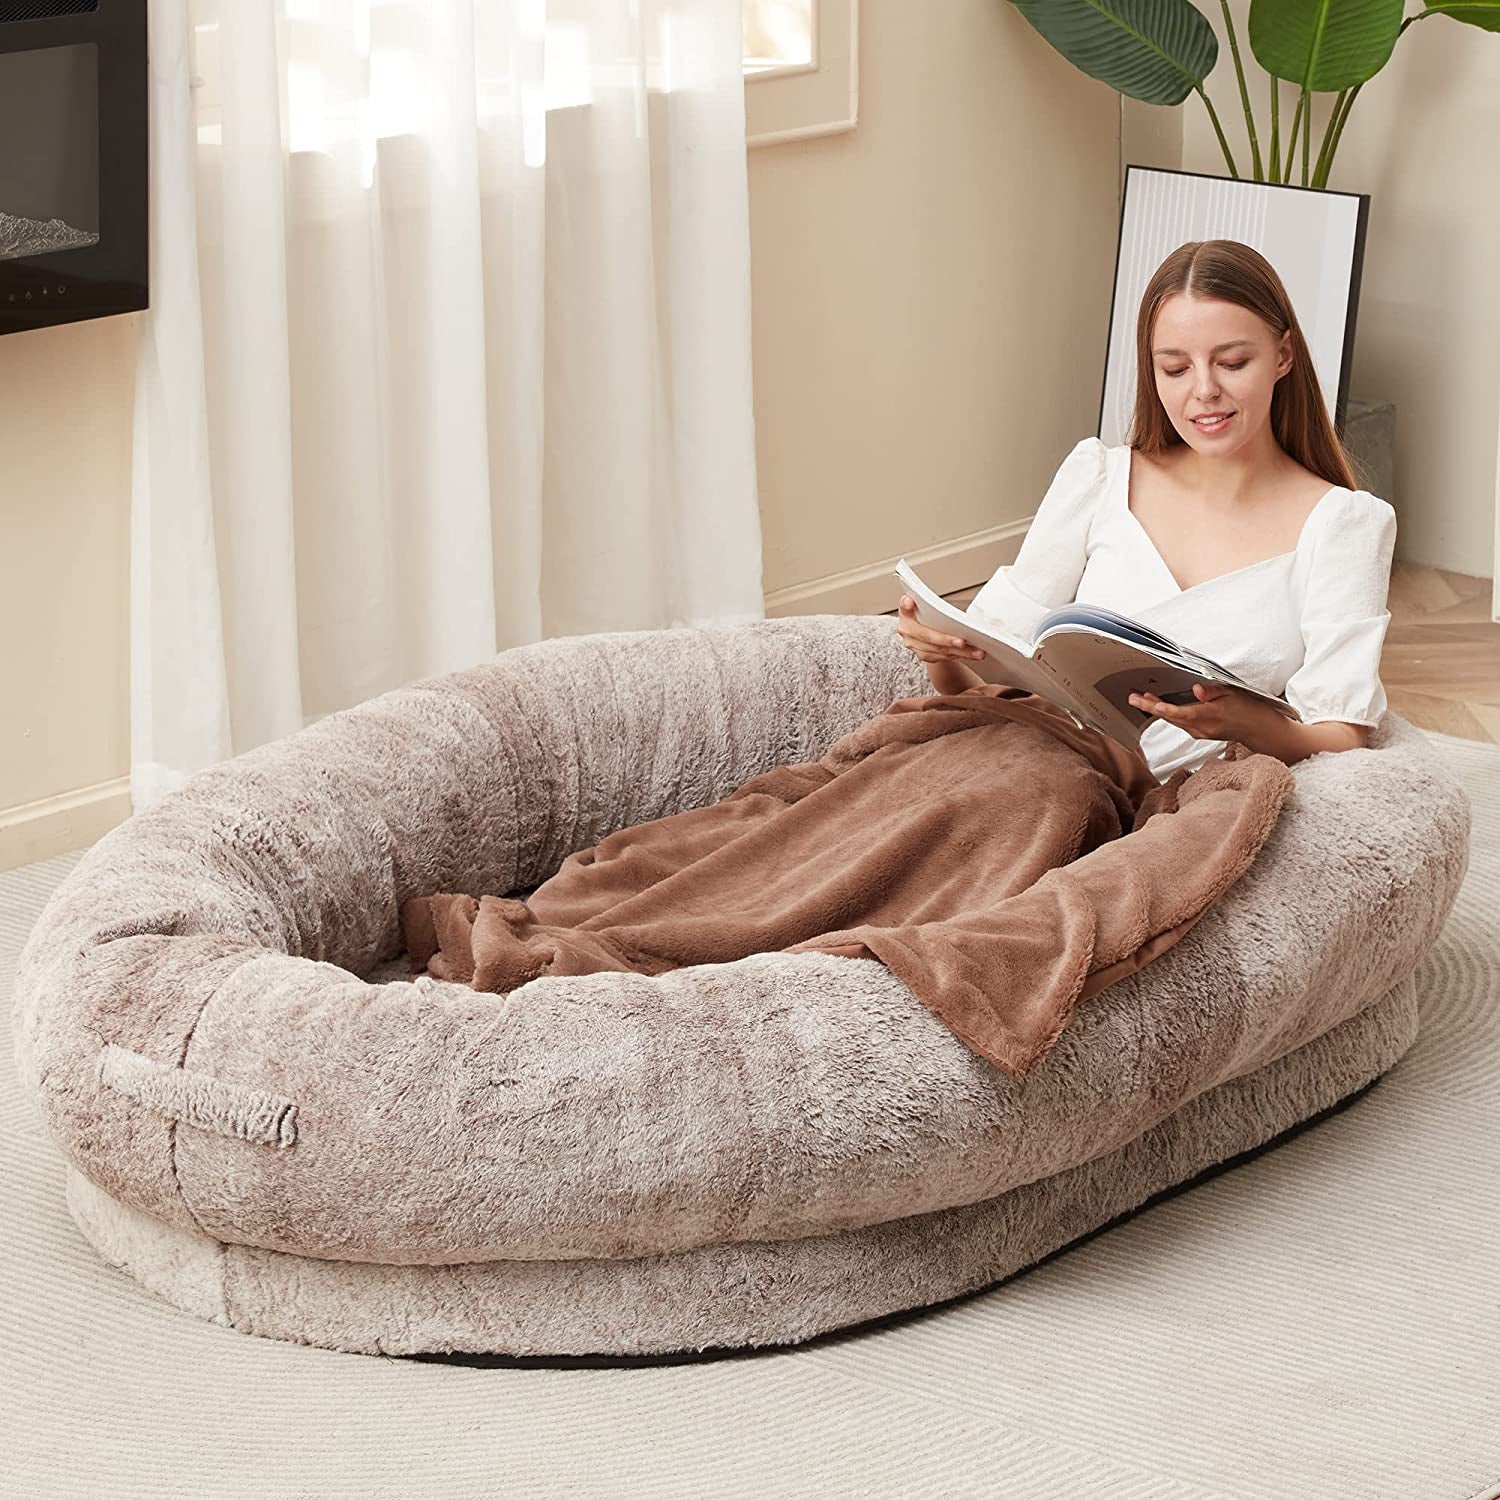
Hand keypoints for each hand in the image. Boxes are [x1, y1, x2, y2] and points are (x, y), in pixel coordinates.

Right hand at [896, 596, 987, 664]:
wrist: (928, 629)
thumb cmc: (931, 613)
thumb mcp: (931, 604)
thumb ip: (933, 603)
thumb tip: (944, 605)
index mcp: (906, 613)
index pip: (904, 607)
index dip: (906, 605)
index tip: (910, 602)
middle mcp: (906, 630)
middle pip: (927, 636)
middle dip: (946, 640)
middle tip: (963, 642)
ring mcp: (913, 645)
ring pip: (938, 650)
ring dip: (959, 652)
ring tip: (976, 651)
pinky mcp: (923, 655)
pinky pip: (942, 657)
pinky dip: (958, 655)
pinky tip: (970, 654)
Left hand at [1127, 682, 1287, 746]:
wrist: (1258, 729)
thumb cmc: (1247, 708)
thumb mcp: (1233, 693)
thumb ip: (1213, 691)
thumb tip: (1197, 689)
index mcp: (1211, 715)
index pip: (1184, 713)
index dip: (1167, 709)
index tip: (1153, 703)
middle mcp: (1203, 727)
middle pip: (1172, 717)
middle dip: (1151, 706)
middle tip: (1133, 697)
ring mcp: (1200, 732)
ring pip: (1173, 721)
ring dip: (1157, 709)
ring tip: (1140, 698)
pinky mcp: (1200, 733)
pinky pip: (1179, 723)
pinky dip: (1168, 714)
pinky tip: (1159, 706)